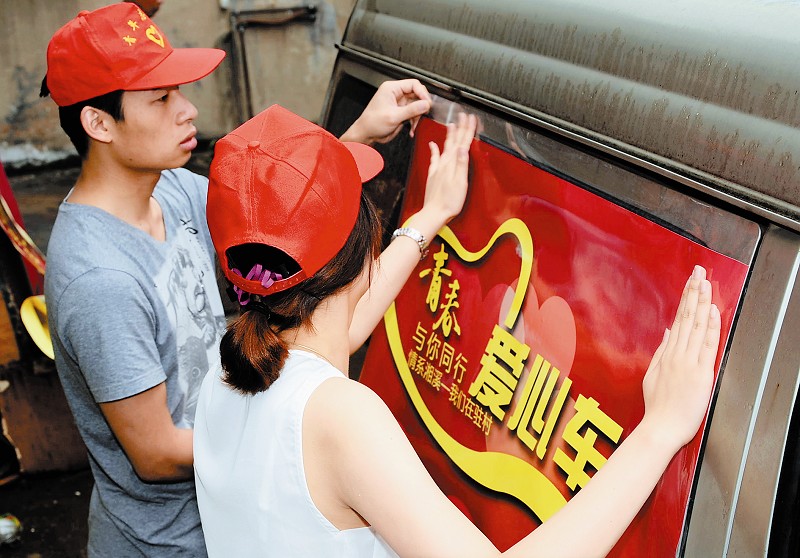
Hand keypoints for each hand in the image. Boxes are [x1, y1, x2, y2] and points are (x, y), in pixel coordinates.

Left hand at [340, 79, 431, 144]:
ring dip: (418, 116)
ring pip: (417, 105)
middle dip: (421, 106)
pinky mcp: (401, 112)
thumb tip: (425, 104)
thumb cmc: (372, 123)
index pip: (413, 84)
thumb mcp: (393, 116)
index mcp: (391, 88)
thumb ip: (411, 110)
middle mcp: (396, 94)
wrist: (366, 134)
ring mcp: (399, 103)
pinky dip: (414, 121)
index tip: (427, 103)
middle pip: (417, 94)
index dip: (422, 93)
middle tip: (423, 114)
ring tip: (414, 125)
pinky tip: (412, 128)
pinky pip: (413, 114)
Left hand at [418, 113, 477, 225]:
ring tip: (452, 124)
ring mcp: (438, 169)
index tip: (471, 118)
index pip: (462, 142)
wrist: (434, 213)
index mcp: (452, 165)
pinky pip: (434, 158)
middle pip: (454, 141)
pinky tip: (432, 144)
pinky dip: (434, 149)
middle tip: (463, 116)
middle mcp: (444, 164)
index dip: (467, 130)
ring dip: (449, 135)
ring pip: (445, 146)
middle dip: (460, 128)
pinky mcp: (433, 175)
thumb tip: (462, 148)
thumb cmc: (449, 202)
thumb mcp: (460, 183)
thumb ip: (461, 164)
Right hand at [641, 265, 720, 448]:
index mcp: (667, 355)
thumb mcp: (653, 375)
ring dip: (701, 302)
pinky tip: (711, 311)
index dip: (686, 298)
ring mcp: (688, 363)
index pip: (679, 320)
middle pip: (687, 317)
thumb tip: (668, 332)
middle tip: (698, 271)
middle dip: (694, 292)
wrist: (660, 428)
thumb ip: (662, 351)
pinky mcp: (700, 374)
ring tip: (705, 283)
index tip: (691, 281)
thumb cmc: (657, 408)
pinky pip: (706, 345)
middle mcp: (678, 355)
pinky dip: (709, 327)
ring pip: (695, 326)